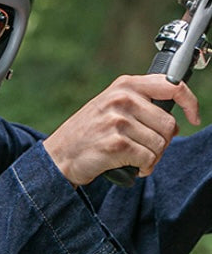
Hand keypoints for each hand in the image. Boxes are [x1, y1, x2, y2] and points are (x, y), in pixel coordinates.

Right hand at [43, 74, 200, 185]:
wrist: (59, 154)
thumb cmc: (87, 132)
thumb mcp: (110, 105)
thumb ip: (139, 103)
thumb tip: (176, 117)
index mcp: (124, 86)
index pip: (171, 85)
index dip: (190, 102)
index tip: (193, 116)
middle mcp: (122, 99)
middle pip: (169, 124)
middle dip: (162, 142)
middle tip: (143, 147)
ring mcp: (118, 120)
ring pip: (160, 144)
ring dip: (151, 157)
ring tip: (131, 156)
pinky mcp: (116, 143)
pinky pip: (149, 159)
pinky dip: (143, 168)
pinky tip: (127, 165)